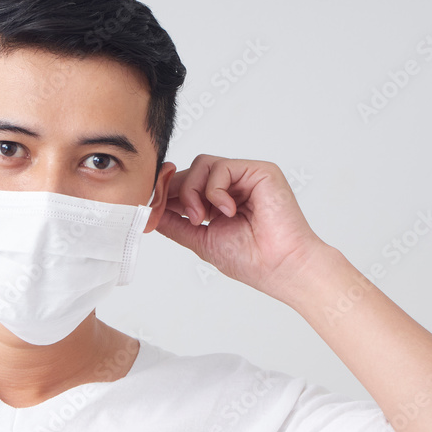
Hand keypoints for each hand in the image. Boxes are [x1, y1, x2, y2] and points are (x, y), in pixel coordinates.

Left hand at [154, 154, 329, 303]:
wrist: (280, 267)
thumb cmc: (251, 260)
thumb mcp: (200, 240)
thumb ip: (175, 224)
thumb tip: (150, 213)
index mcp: (219, 203)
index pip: (184, 186)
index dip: (166, 193)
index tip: (155, 208)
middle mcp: (232, 187)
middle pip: (190, 172)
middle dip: (177, 193)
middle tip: (187, 218)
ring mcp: (246, 177)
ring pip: (202, 164)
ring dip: (193, 192)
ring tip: (203, 218)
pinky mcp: (259, 171)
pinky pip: (221, 167)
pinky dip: (215, 190)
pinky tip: (227, 211)